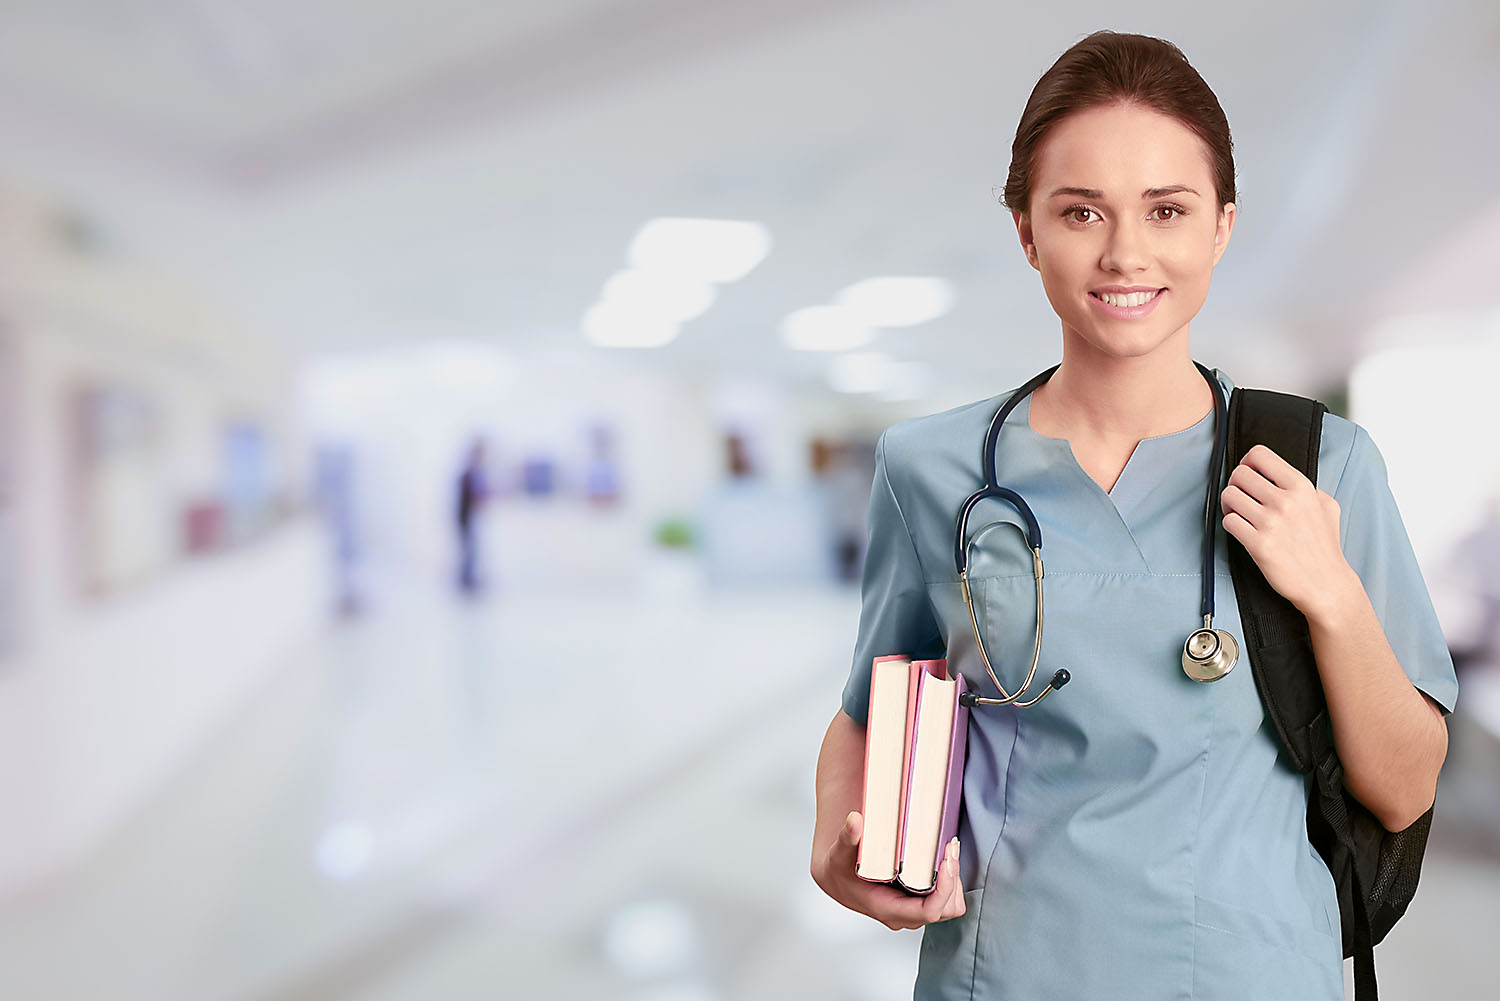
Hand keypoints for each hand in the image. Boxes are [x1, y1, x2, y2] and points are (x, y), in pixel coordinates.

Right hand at [810, 811, 967, 929]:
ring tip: (948, 852)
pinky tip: (943, 859)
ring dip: (953, 881)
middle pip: (945, 909)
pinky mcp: (917, 901)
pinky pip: (945, 899)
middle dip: (952, 879)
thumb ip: (848, 837)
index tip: (947, 861)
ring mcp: (912, 910)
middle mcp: (904, 914)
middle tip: (949, 848)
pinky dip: (949, 881)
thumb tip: (854, 821)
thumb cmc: (839, 869)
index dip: (944, 888)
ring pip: (949, 906)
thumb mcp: (840, 853)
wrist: (836, 877)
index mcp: (888, 908)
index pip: (928, 911)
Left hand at [1220, 444, 1359, 620]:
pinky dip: (1230, 525)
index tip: (1247, 473)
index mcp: (1301, 487)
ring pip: (1229, 495)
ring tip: (1239, 514)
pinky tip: (1242, 531)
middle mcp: (1286, 501)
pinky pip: (1228, 522)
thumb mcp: (1326, 505)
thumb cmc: (1324, 546)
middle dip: (1235, 485)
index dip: (1247, 462)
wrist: (1326, 583)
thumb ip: (1305, 487)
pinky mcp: (1259, 544)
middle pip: (1239, 474)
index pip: (1260, 454)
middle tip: (1241, 498)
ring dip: (1229, 505)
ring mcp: (1271, 523)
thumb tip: (1279, 474)